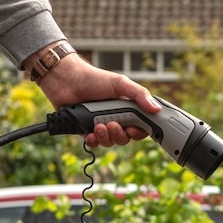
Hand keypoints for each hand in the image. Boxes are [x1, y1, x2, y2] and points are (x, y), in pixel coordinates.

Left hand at [35, 54, 159, 147]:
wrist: (66, 80)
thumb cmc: (93, 78)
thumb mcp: (120, 83)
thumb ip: (139, 95)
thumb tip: (156, 109)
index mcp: (127, 108)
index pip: (140, 127)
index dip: (139, 132)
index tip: (134, 130)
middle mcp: (115, 118)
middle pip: (125, 138)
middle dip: (120, 135)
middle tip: (113, 124)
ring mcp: (100, 125)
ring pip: (110, 142)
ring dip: (106, 137)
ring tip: (98, 125)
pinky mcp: (86, 130)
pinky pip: (94, 144)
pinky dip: (93, 141)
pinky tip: (90, 133)